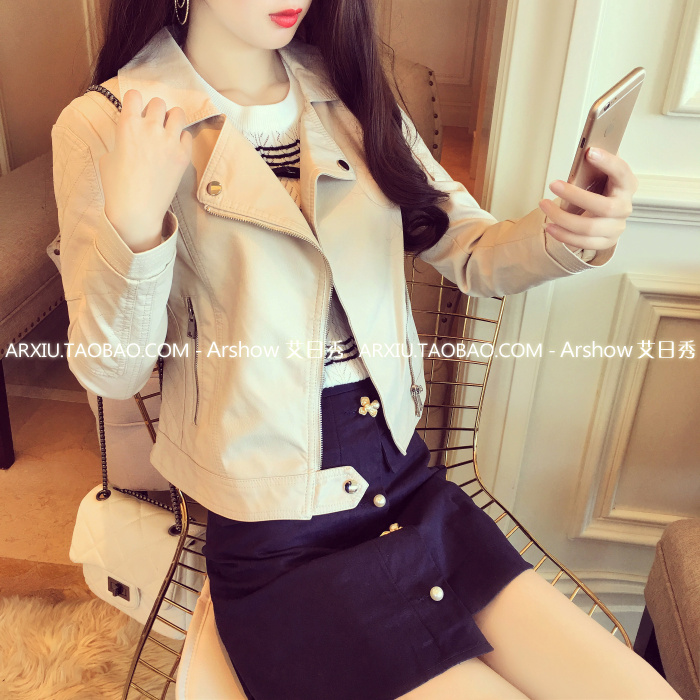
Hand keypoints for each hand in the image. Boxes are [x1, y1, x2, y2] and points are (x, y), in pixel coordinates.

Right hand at [99, 89, 192, 251]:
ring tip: (167, 132)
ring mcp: (169, 142)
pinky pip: (187, 135)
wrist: (137, 211)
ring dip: (171, 119)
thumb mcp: (108, 157)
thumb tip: (129, 137)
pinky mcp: (183, 156)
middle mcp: (150, 129)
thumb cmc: (117, 187)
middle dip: (155, 111)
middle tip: (153, 125)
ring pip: (177, 113)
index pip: (134, 95)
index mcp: (127, 125)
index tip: (135, 111)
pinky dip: (182, 139)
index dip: (135, 102)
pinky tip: (174, 148)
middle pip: (158, 102)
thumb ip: (121, 140)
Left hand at [537, 147, 638, 251]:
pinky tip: (549, 226)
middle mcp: (624, 207)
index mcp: (627, 185)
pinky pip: (582, 242)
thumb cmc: (600, 190)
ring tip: (544, 206)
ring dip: (562, 218)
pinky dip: (563, 234)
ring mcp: (615, 227)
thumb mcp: (600, 175)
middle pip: (603, 206)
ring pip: (589, 227)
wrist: (605, 215)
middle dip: (575, 195)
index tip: (589, 151)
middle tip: (553, 184)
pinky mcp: (604, 242)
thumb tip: (583, 154)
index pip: (622, 172)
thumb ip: (594, 166)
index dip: (608, 162)